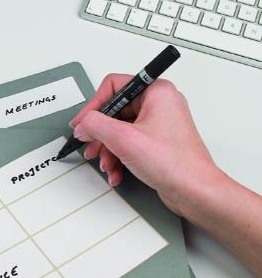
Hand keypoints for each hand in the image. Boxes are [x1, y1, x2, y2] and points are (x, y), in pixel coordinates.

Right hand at [70, 74, 221, 215]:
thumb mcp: (124, 139)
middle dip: (100, 134)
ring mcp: (158, 123)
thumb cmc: (174, 163)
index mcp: (156, 92)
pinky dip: (118, 157)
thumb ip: (95, 125)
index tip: (82, 124)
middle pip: (114, 111)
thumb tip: (83, 124)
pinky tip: (116, 172)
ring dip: (108, 150)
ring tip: (106, 164)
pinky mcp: (157, 142)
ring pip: (119, 130)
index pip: (113, 86)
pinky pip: (128, 143)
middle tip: (91, 146)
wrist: (195, 191)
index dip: (93, 106)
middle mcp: (159, 103)